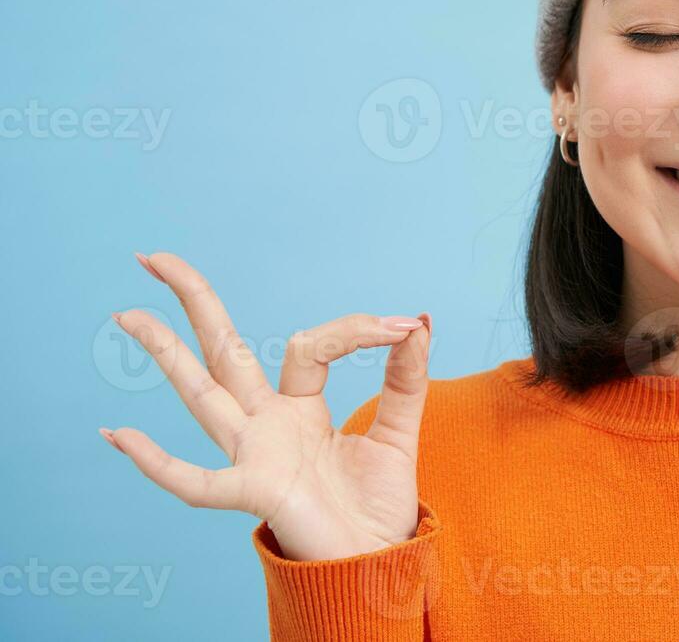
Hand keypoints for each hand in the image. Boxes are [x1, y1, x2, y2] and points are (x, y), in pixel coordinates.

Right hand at [101, 252, 431, 561]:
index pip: (310, 345)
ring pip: (201, 395)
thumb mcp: (398, 431)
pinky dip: (156, 462)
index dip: (356, 329)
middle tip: (154, 257)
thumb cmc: (376, 506)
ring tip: (126, 314)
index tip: (405, 325)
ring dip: (163, 355)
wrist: (379, 563)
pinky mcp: (255, 493)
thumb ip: (405, 379)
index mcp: (299, 407)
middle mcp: (266, 425)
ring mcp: (253, 456)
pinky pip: (195, 482)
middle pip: (222, 352)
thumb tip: (419, 320)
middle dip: (193, 304)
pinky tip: (116, 435)